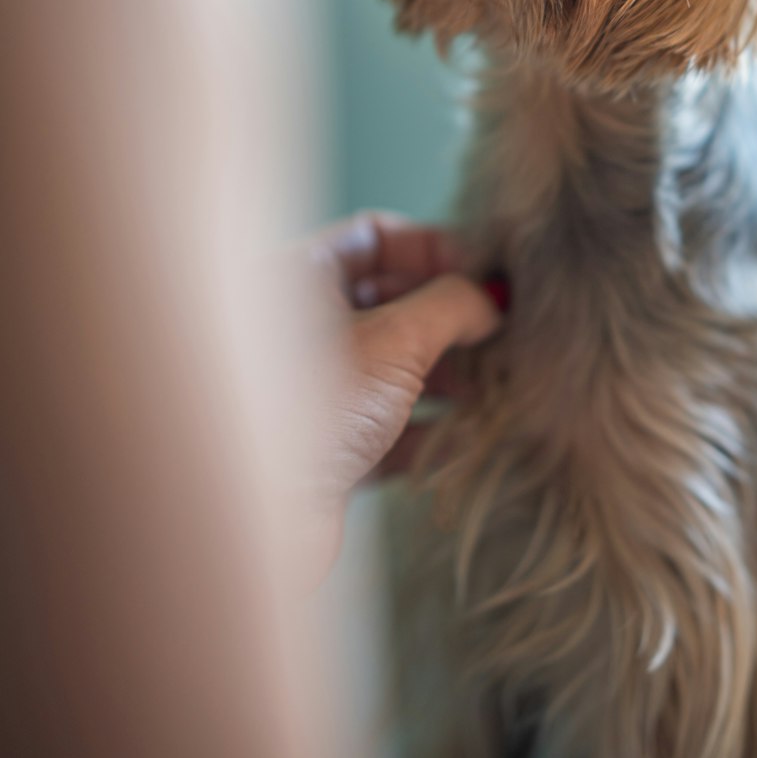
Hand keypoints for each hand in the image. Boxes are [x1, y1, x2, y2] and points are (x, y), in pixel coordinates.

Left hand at [287, 212, 502, 579]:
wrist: (256, 520)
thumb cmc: (316, 409)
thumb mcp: (396, 338)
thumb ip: (451, 305)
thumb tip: (489, 298)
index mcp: (295, 280)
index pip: (374, 238)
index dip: (433, 250)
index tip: (486, 274)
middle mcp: (297, 330)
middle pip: (388, 303)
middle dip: (448, 316)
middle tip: (499, 330)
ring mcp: (313, 394)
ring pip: (392, 368)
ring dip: (445, 375)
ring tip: (491, 385)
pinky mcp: (327, 455)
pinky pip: (389, 430)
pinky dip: (428, 429)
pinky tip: (465, 436)